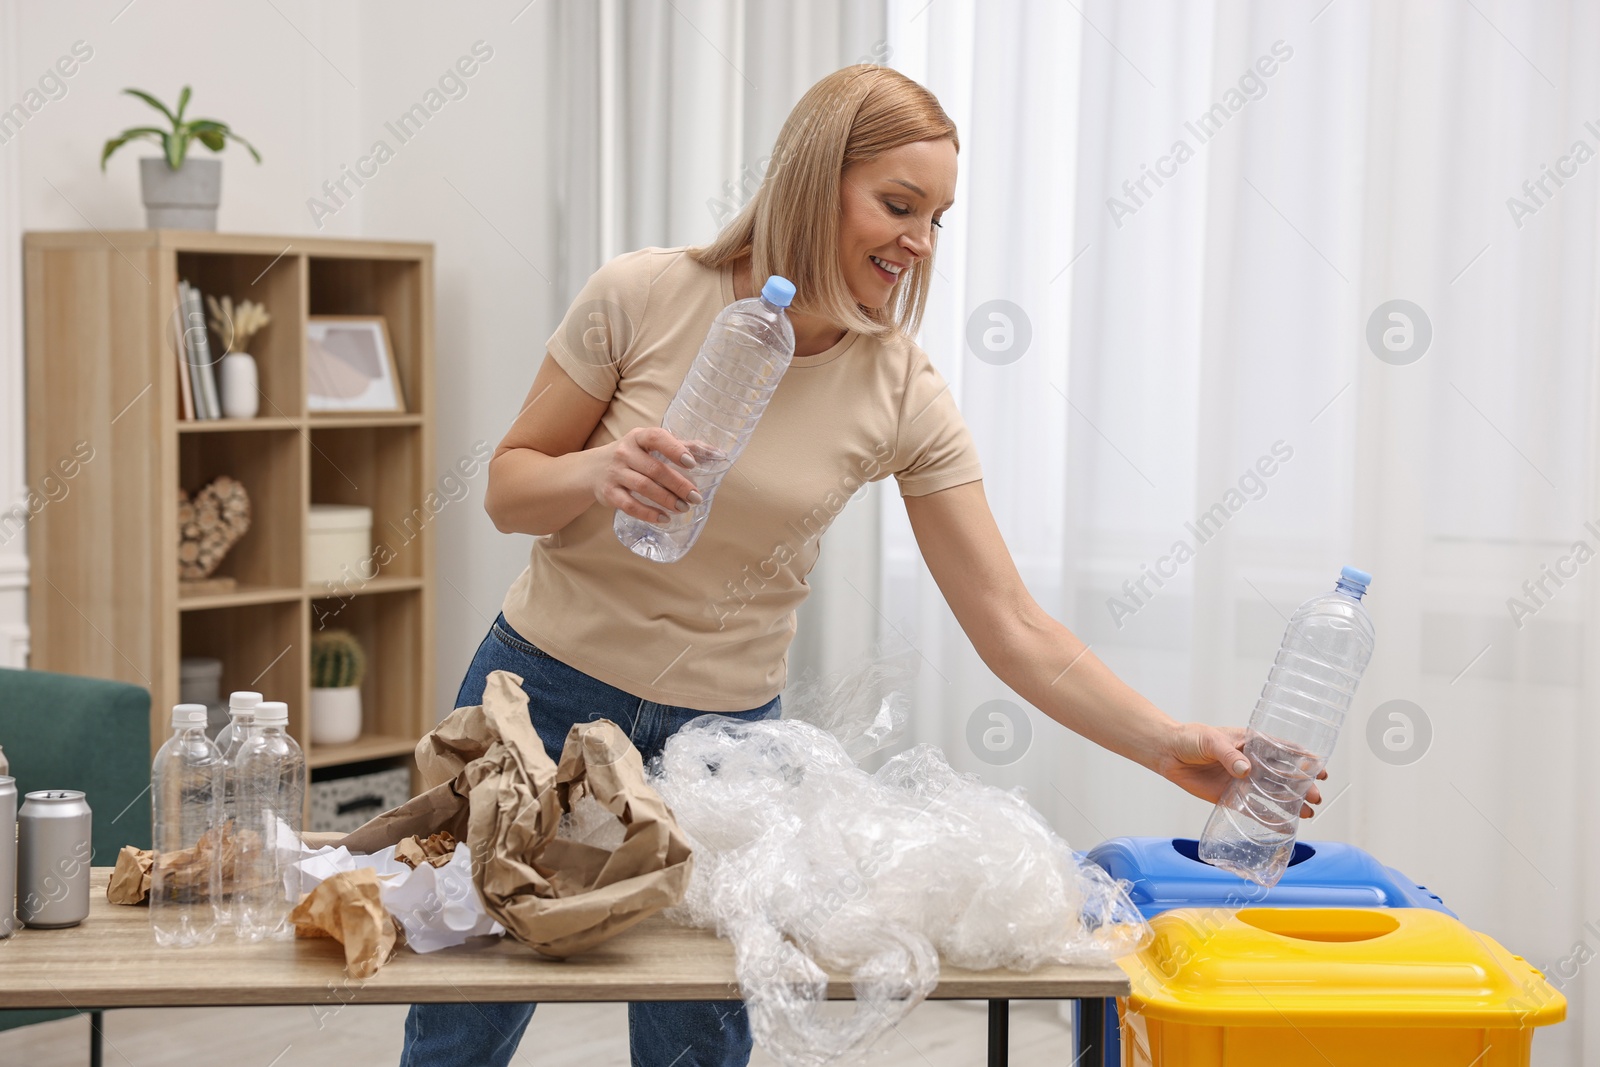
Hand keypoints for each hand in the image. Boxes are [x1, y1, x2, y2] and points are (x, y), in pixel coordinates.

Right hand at [594, 427, 704, 523]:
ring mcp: (615, 473)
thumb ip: (682, 447)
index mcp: (638, 437)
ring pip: (644, 487)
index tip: (692, 463)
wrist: (592, 470)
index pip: (656, 438)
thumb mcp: (650, 446)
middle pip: (654, 469)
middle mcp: (624, 452)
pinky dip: (648, 513)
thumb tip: (717, 453)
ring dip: (667, 499)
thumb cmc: (632, 456)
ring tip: (684, 508)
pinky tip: (664, 518)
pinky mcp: (609, 493)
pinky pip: (630, 505)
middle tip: (696, 497)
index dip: (675, 449)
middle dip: (678, 484)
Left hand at [1152, 722, 1327, 815]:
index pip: (1283, 751)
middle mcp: (1252, 764)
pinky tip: (1286, 827)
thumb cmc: (1191, 738)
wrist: (1168, 753)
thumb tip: (1245, 770)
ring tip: (1308, 814)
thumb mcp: (1210, 741)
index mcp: (1251, 744)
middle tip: (1315, 797)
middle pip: (1283, 776)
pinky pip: (1253, 810)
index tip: (1320, 768)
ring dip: (1291, 804)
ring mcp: (1243, 782)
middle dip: (1301, 786)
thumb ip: (1227, 754)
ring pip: (1273, 794)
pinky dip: (1270, 819)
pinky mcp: (1230, 798)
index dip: (1303, 759)